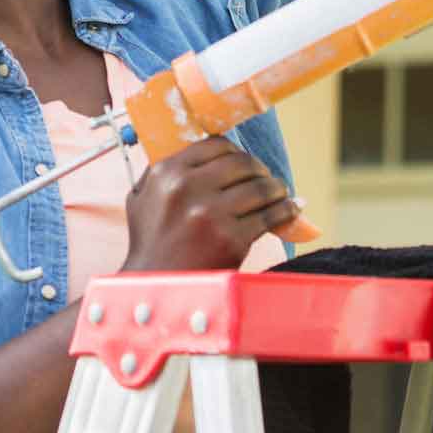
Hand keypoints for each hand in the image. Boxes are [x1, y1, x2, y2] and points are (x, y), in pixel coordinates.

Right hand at [120, 137, 302, 271]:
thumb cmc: (150, 244)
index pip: (216, 145)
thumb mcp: (142, 198)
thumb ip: (166, 171)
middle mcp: (188, 188)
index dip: (236, 153)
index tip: (244, 165)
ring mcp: (211, 213)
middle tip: (266, 179)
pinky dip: (286, 210)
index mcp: (167, 172)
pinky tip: (290, 210)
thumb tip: (206, 149)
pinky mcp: (231, 239)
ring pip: (261, 187)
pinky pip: (270, 215)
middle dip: (260, 170)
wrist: (155, 288)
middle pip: (243, 163)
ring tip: (280, 193)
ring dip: (277, 189)